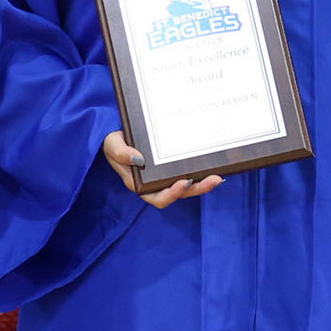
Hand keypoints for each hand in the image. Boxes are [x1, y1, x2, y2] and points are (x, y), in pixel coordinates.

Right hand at [102, 131, 222, 208]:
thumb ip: (121, 153)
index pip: (159, 198)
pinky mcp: (172, 167)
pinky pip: (188, 174)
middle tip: (214, 179)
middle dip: (197, 189)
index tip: (184, 182)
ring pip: (187, 186)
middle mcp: (155, 185)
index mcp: (140, 185)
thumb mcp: (112, 145)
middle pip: (179, 193)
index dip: (173, 193)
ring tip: (218, 177)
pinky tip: (213, 168)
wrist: (118, 133)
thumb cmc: (113, 142)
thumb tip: (139, 159)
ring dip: (202, 184)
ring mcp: (165, 177)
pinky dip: (200, 174)